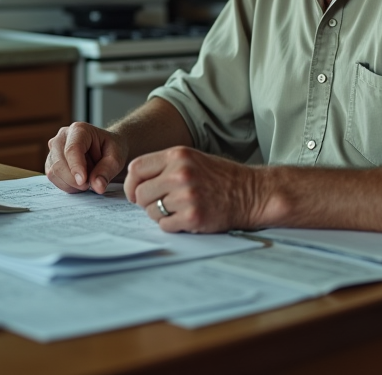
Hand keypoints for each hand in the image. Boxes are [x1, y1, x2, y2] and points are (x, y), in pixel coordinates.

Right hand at [45, 122, 127, 193]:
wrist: (104, 149)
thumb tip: (97, 186)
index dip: (76, 167)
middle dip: (74, 180)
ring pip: (53, 173)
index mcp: (79, 130)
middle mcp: (62, 137)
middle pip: (59, 163)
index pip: (72, 149)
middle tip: (90, 185)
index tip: (83, 182)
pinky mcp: (50, 162)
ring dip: (71, 184)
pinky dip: (66, 185)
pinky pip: (53, 178)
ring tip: (87, 180)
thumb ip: (107, 171)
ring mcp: (53, 149)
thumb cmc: (110, 149)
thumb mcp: (116, 158)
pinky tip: (78, 181)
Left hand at [123, 146, 265, 232]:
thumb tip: (133, 183)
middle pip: (140, 193)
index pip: (136, 168)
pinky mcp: (193, 217)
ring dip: (160, 214)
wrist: (251, 193)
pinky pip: (165, 225)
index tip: (134, 192)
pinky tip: (186, 218)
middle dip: (146, 202)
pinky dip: (172, 225)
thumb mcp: (191, 159)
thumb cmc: (220, 177)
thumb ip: (164, 166)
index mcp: (177, 155)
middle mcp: (179, 173)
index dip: (131, 184)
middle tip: (161, 203)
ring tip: (179, 209)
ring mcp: (186, 196)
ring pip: (151, 211)